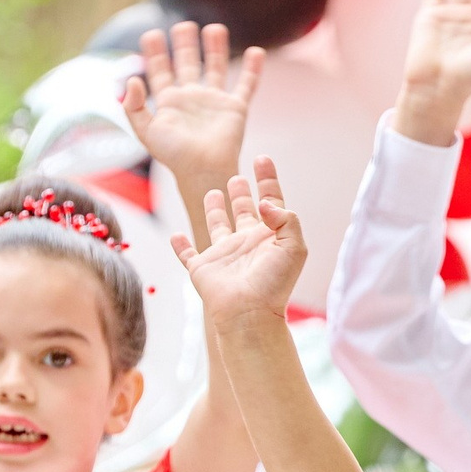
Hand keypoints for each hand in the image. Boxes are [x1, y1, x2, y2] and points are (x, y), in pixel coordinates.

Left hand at [123, 21, 263, 183]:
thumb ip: (134, 107)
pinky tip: (256, 52)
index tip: (152, 34)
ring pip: (216, 68)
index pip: (160, 71)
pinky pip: (246, 85)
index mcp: (169, 102)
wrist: (204, 170)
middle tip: (183, 25)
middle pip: (188, 64)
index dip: (155, 53)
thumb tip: (132, 80)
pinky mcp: (235, 108)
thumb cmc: (174, 156)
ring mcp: (215, 102)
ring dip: (215, 48)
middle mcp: (192, 98)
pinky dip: (252, 69)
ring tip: (214, 28)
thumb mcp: (146, 132)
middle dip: (185, 44)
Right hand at [170, 159, 307, 323]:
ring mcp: (224, 255)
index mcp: (269, 236)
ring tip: (213, 192)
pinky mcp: (202, 268)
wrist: (249, 313)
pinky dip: (180, 246)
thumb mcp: (294, 247)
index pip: (270, 201)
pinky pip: (188, 254)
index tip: (262, 159)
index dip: (268, 179)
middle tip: (237, 177)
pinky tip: (176, 236)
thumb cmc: (274, 283)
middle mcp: (246, 243)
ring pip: (217, 226)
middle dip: (241, 193)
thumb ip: (286, 219)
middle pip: (243, 211)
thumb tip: (264, 203)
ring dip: (214, 209)